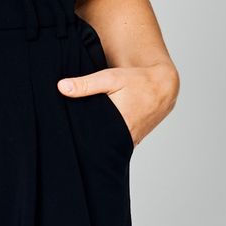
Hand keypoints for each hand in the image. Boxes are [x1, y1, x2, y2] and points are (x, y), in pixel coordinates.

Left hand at [56, 56, 179, 148]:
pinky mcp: (133, 141)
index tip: (65, 136)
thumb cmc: (138, 81)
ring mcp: (131, 141)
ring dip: (98, 143)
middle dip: (86, 142)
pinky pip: (117, 145)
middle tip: (69, 139)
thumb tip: (61, 87)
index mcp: (118, 124)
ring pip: (108, 147)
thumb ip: (86, 84)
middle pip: (99, 145)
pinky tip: (98, 136)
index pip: (91, 139)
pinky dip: (108, 141)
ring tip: (82, 140)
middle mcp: (125, 137)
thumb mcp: (110, 78)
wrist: (163, 86)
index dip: (78, 139)